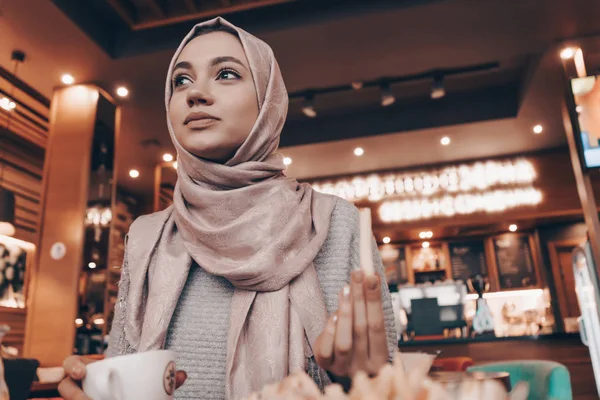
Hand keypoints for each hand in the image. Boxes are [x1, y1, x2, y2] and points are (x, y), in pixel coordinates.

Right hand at [58, 355, 187, 399]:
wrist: (127, 394)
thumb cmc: (131, 387)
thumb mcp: (142, 379)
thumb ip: (162, 378)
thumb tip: (183, 375)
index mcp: (94, 370)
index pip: (72, 363)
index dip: (72, 366)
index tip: (82, 372)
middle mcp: (81, 386)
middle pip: (65, 387)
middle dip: (72, 393)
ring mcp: (80, 397)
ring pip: (69, 399)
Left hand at [314, 270, 388, 377]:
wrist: (340, 362)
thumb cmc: (357, 340)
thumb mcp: (366, 326)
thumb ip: (367, 307)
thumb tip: (367, 274)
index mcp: (380, 357)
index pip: (378, 326)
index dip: (375, 300)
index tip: (371, 276)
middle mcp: (364, 366)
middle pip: (362, 330)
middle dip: (360, 298)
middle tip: (357, 273)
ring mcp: (344, 368)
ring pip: (345, 342)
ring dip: (345, 312)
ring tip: (346, 289)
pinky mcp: (326, 366)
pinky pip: (326, 351)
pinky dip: (330, 332)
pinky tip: (333, 314)